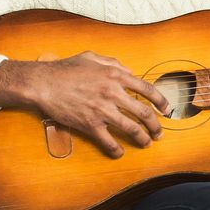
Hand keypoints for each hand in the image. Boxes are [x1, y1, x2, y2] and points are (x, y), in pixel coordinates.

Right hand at [0, 53, 167, 158]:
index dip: (161, 102)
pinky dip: (116, 149)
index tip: (166, 110)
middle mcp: (113, 93)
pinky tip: (120, 152)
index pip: (148, 90)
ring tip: (147, 143)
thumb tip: (130, 72)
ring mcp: (102, 110)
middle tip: (159, 133)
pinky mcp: (89, 124)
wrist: (42, 83)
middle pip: (144, 113)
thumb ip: (114, 64)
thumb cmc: (66, 68)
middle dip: (155, 126)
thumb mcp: (92, 57)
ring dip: (142, 138)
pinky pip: (108, 141)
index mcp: (116, 76)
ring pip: (131, 129)